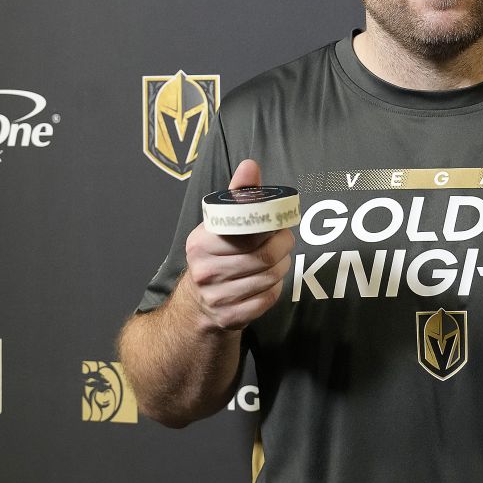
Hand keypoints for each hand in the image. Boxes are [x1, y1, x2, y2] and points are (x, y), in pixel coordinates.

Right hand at [179, 159, 295, 329]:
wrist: (197, 305)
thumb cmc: (217, 254)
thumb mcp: (221, 223)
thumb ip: (238, 195)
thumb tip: (250, 165)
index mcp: (200, 243)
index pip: (247, 233)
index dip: (270, 228)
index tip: (277, 225)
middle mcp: (204, 271)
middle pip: (263, 258)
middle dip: (282, 248)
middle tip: (285, 242)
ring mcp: (215, 297)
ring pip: (268, 279)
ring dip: (281, 268)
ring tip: (278, 260)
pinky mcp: (229, 317)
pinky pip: (267, 300)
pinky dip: (274, 289)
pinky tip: (269, 282)